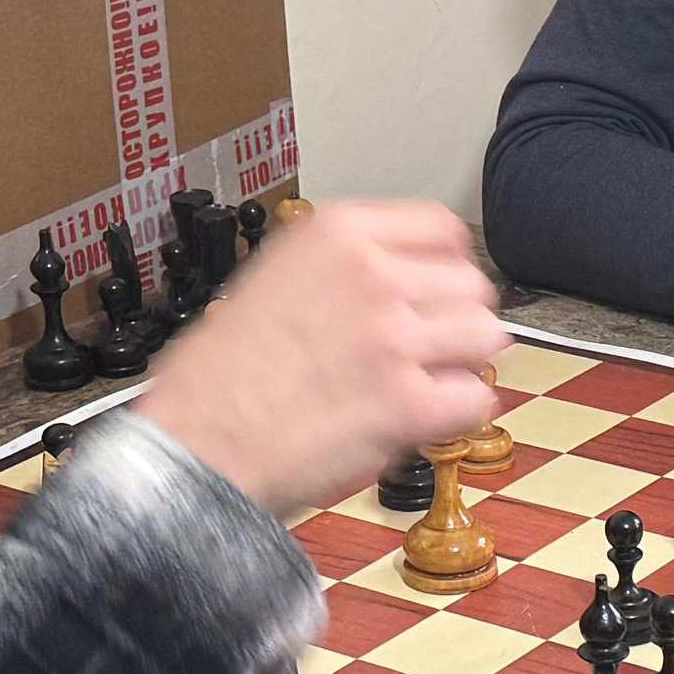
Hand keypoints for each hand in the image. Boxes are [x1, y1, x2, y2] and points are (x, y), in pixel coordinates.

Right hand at [134, 202, 506, 511]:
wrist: (190, 447)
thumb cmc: (209, 382)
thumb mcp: (267, 281)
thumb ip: (336, 273)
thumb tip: (389, 285)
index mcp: (335, 235)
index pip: (439, 226)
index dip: (446, 263)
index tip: (440, 286)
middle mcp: (371, 275)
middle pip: (469, 282)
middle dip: (454, 318)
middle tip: (428, 348)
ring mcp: (392, 337)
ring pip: (483, 335)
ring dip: (462, 363)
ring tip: (428, 383)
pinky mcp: (406, 402)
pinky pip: (474, 400)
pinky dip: (456, 415)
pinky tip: (423, 420)